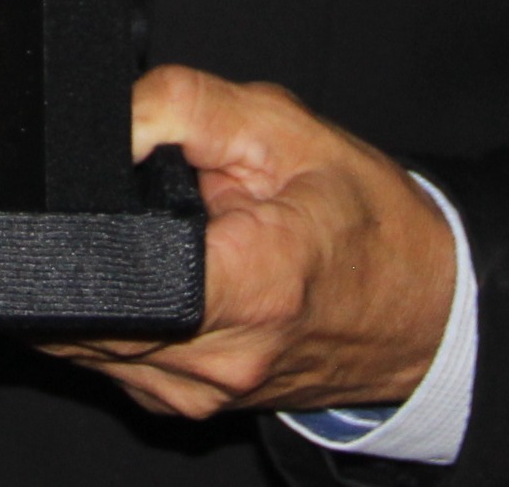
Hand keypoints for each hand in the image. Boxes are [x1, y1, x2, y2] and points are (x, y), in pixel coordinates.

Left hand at [43, 67, 454, 420]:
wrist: (424, 310)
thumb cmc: (366, 220)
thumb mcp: (284, 127)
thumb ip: (183, 104)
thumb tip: (107, 117)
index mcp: (251, 287)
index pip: (112, 268)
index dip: (90, 215)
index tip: (119, 182)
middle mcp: (219, 357)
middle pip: (86, 297)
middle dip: (97, 240)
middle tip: (157, 205)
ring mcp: (196, 393)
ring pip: (84, 332)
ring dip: (105, 279)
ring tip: (170, 239)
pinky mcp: (181, 404)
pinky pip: (109, 354)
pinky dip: (118, 313)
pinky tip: (164, 277)